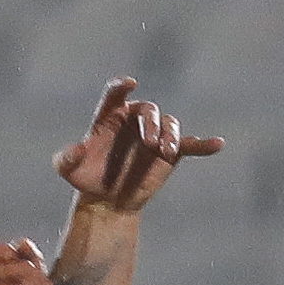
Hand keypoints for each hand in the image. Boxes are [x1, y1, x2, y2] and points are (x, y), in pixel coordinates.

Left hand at [53, 79, 222, 214]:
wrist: (106, 200)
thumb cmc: (85, 178)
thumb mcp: (68, 169)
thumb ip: (66, 158)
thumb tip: (75, 150)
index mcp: (109, 115)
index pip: (115, 93)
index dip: (121, 86)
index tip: (129, 83)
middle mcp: (134, 119)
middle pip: (147, 109)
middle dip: (150, 123)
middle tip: (150, 143)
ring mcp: (154, 133)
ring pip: (169, 123)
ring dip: (171, 135)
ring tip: (167, 151)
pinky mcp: (170, 151)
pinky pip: (189, 144)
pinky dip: (203, 144)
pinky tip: (217, 144)